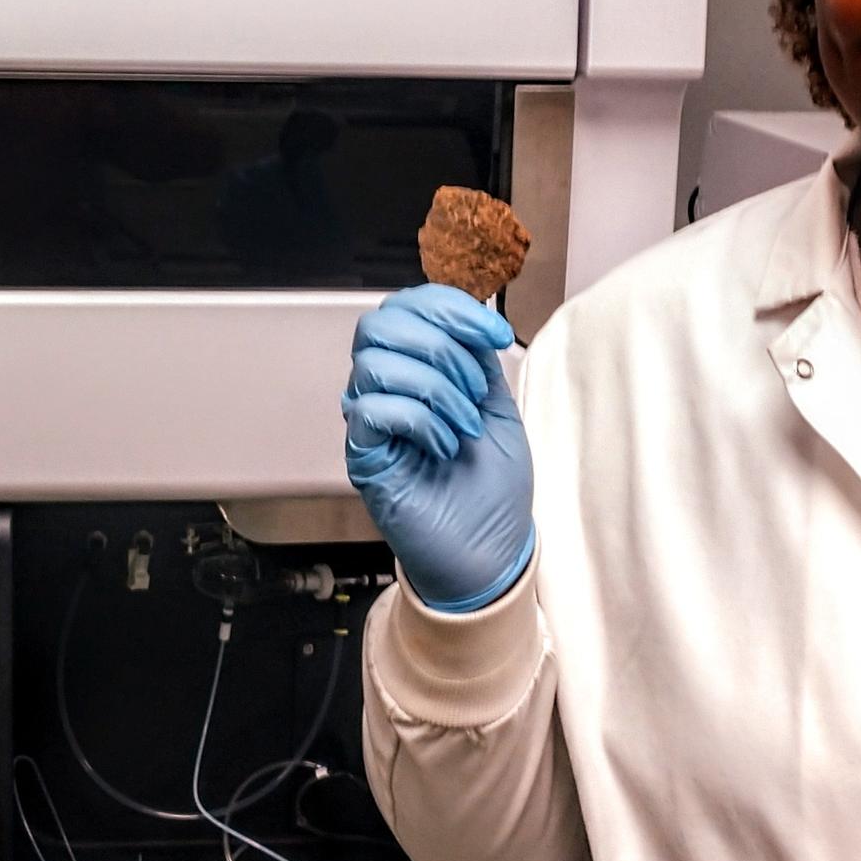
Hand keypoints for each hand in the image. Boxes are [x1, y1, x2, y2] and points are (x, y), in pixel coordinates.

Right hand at [342, 285, 534, 612]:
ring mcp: (371, 421)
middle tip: (475, 387)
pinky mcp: (363, 455)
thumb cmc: (491, 490)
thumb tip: (469, 315)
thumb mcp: (496, 407)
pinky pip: (371, 409)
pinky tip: (444, 445)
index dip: (450, 308)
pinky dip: (419, 418)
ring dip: (434, 386)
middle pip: (379, 323)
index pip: (408, 308)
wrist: (490, 552)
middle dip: (439, 343)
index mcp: (417, 369)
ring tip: (463, 424)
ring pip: (374, 363)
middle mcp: (387, 389)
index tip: (494, 336)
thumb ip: (477, 359)